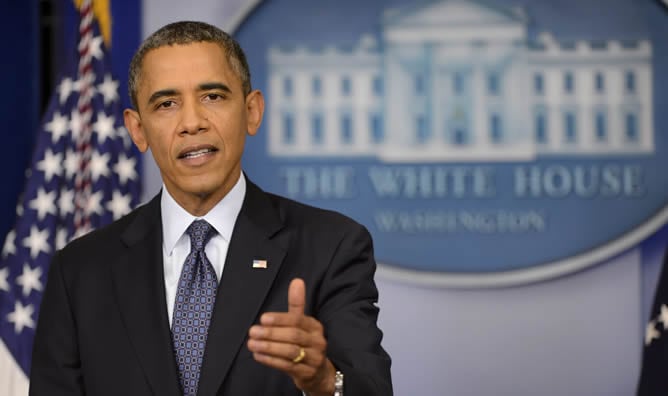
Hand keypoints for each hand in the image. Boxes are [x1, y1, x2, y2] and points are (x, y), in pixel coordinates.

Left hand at [247, 278, 335, 394]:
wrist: (319, 373)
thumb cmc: (306, 343)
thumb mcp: (303, 323)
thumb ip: (297, 303)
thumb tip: (297, 281)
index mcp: (315, 326)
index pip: (298, 320)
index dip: (280, 319)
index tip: (263, 318)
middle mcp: (317, 341)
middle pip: (294, 336)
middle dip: (271, 334)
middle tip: (253, 331)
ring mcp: (314, 358)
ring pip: (290, 352)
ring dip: (269, 347)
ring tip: (252, 344)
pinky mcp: (307, 373)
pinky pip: (287, 366)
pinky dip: (271, 360)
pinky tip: (259, 355)